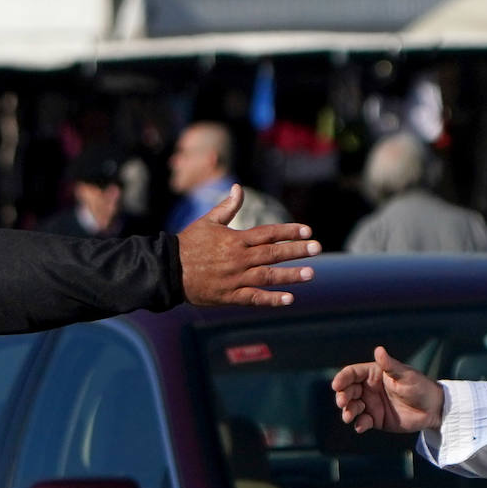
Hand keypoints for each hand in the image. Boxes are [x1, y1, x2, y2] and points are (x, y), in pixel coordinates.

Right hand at [177, 184, 320, 306]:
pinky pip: (253, 298)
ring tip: (310, 274)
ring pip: (267, 276)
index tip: (307, 231)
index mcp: (235, 239)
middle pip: (272, 253)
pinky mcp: (229, 296)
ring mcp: (234, 278)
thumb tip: (239, 188)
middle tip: (317, 248)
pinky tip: (289, 299)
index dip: (289, 231)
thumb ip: (227, 207)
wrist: (168, 270)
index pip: (268, 233)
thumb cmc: (188, 244)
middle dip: (296, 251)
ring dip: (290, 275)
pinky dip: (271, 299)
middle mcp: (238, 258)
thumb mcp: (208, 222)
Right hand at [331, 346, 443, 433]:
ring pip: (352, 407)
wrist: (433, 409)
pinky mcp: (375, 419)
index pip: (352, 374)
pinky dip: (359, 424)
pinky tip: (361, 426)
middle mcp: (369, 388)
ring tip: (349, 416)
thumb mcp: (405, 375)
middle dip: (342, 396)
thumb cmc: (420, 387)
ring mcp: (371, 404)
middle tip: (343, 402)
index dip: (342, 378)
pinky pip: (362, 421)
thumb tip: (379, 350)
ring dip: (347, 411)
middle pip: (347, 391)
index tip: (336, 385)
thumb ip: (390, 365)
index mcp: (373, 374)